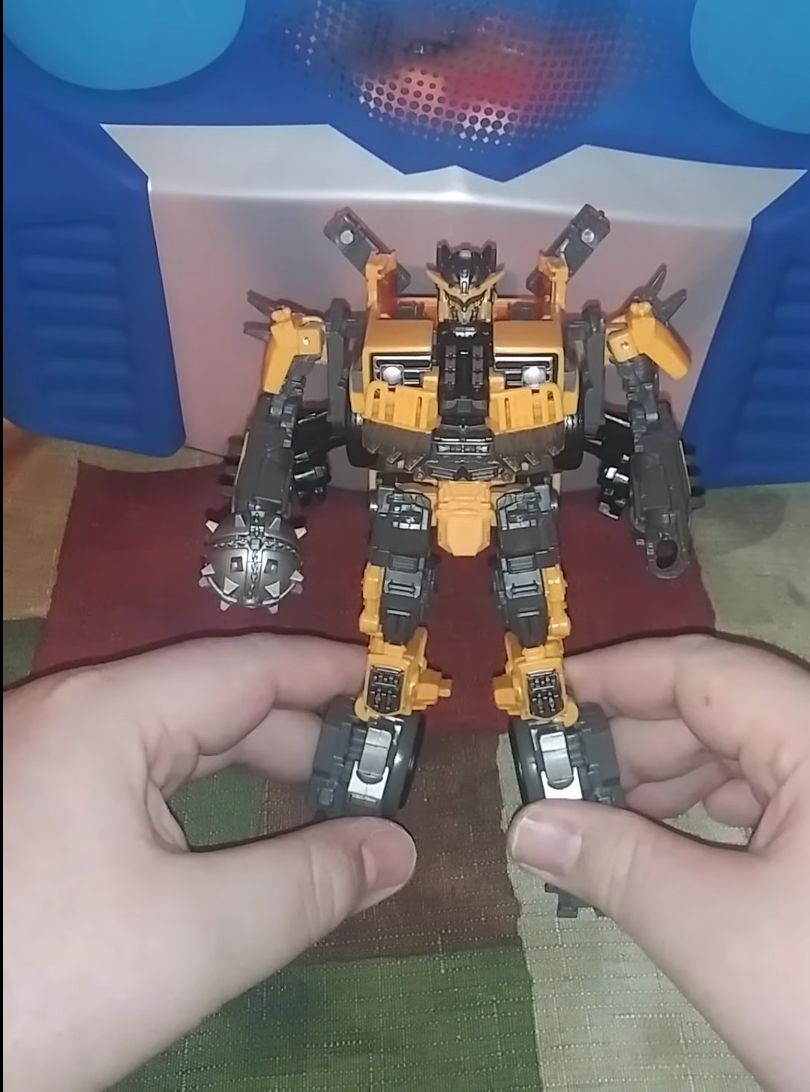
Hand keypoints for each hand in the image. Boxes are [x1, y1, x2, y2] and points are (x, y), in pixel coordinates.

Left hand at [3, 636, 415, 1091]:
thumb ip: (307, 886)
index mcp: (105, 716)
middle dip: (299, 735)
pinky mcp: (26, 808)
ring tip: (323, 804)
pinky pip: (134, 779)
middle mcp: (69, 717)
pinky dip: (199, 798)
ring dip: (251, 769)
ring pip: (170, 743)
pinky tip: (233, 835)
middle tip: (375, 773)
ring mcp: (38, 760)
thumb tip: (396, 851)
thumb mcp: (193, 939)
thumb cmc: (45, 983)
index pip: (246, 667)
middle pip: (210, 701)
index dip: (329, 671)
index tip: (397, 685)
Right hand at [507, 634, 809, 1090]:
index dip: (618, 675)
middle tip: (561, 778)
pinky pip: (775, 795)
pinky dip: (712, 812)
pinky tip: (675, 843)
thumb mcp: (716, 930)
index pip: (703, 671)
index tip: (547, 695)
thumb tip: (524, 826)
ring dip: (669, 779)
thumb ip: (615, 865)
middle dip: (634, 740)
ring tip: (605, 816)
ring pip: (747, 752)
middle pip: (722, 707)